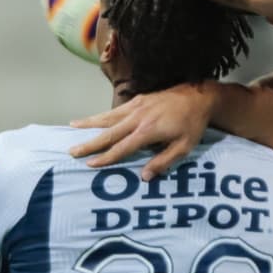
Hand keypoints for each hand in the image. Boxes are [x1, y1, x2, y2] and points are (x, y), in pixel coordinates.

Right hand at [69, 83, 214, 179]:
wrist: (199, 95)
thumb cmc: (193, 124)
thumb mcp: (184, 147)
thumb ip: (163, 161)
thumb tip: (144, 177)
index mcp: (148, 130)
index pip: (122, 147)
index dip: (105, 157)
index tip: (90, 165)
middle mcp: (138, 117)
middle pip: (109, 132)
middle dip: (90, 142)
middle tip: (72, 151)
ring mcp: (137, 105)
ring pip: (108, 116)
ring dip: (89, 123)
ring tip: (72, 127)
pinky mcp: (139, 99)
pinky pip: (116, 109)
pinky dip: (102, 114)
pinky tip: (94, 118)